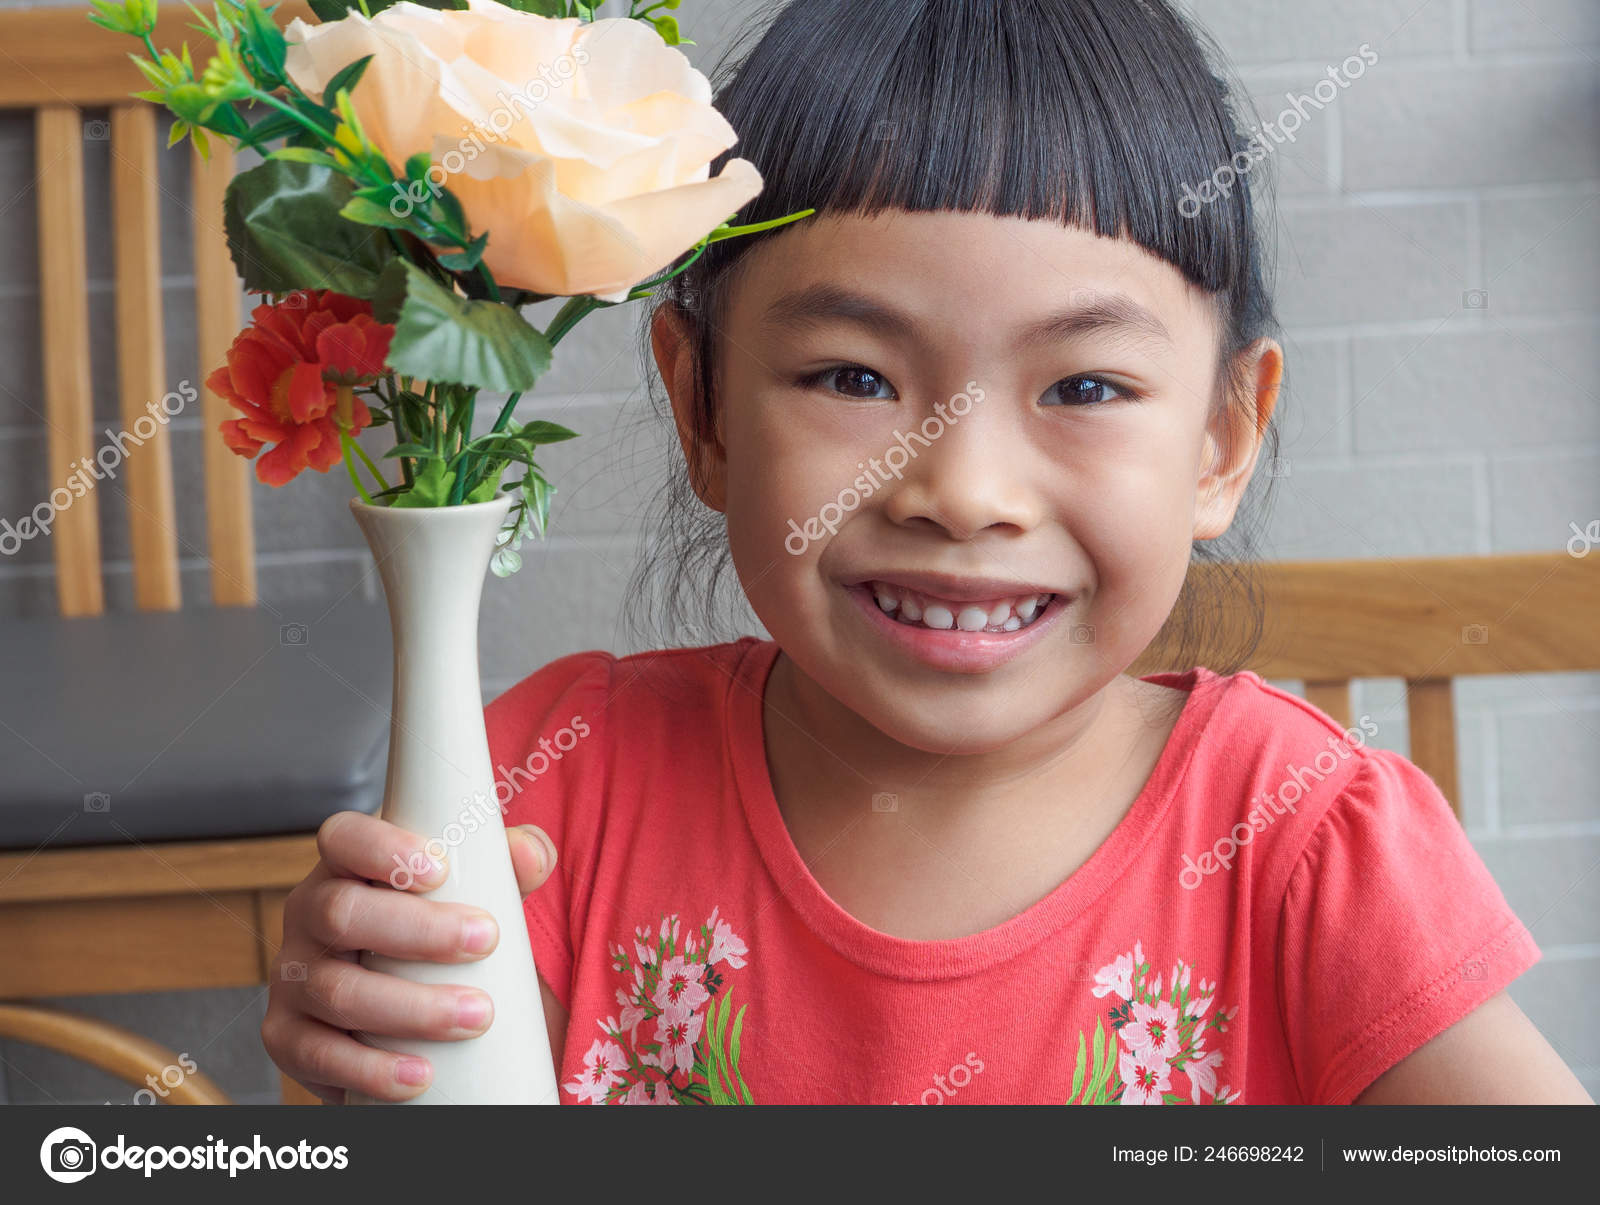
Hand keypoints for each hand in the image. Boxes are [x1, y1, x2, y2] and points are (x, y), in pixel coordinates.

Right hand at [262, 811, 558, 1102]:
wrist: (410, 1013)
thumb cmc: (444, 933)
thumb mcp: (476, 893)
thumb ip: (508, 866)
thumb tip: (530, 855)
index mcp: (347, 868)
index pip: (343, 837)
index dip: (382, 848)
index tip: (440, 870)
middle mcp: (309, 916)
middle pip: (341, 912)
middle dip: (418, 930)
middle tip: (486, 942)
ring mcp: (292, 978)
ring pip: (335, 989)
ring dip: (410, 1007)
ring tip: (476, 1016)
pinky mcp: (288, 1038)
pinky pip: (317, 1055)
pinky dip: (370, 1069)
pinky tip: (419, 1075)